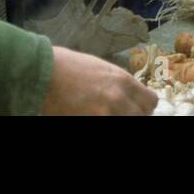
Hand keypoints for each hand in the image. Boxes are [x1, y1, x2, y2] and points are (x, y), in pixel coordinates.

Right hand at [40, 46, 157, 114]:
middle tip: (117, 113)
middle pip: (141, 117)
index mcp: (122, 80)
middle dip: (132, 116)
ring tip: (103, 114)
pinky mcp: (92, 121)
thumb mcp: (100, 68)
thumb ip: (117, 82)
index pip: (150, 102)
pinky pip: (109, 126)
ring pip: (128, 123)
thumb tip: (128, 95)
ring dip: (118, 119)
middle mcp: (119, 97)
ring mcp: (106, 112)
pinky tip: (89, 116)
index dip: (143, 108)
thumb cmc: (68, 66)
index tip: (135, 109)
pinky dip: (103, 122)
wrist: (44, 71)